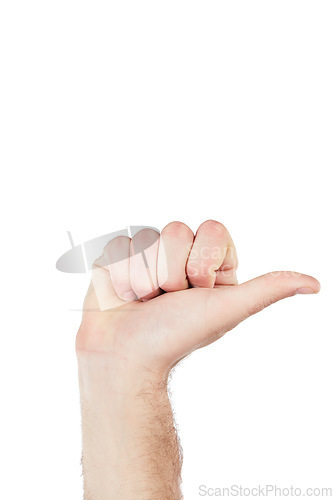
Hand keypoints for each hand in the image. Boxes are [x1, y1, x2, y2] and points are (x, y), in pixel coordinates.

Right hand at [76, 220, 319, 376]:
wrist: (125, 356)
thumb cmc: (176, 335)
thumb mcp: (227, 309)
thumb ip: (268, 289)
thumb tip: (314, 284)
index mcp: (210, 265)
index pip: (211, 229)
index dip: (200, 261)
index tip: (197, 291)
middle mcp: (180, 257)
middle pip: (174, 230)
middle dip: (168, 272)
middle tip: (166, 299)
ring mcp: (149, 256)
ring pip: (145, 236)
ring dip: (141, 277)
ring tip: (143, 301)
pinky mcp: (120, 259)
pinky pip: (120, 244)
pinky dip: (118, 277)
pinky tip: (123, 297)